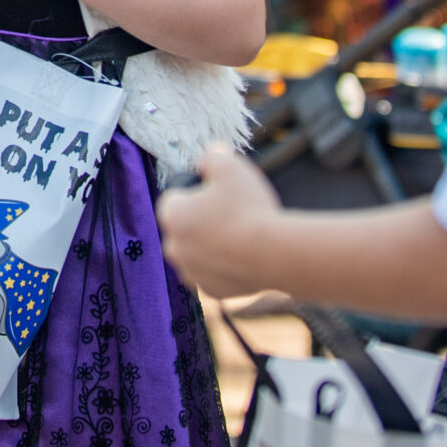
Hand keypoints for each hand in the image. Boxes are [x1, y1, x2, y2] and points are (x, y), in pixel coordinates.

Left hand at [156, 144, 288, 299]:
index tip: (220, 194)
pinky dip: (226, 266)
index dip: (198, 192)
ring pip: (199, 253)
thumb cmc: (249, 207)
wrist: (276, 253)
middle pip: (185, 227)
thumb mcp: (230, 164)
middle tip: (233, 214)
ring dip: (213, 245)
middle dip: (203, 220)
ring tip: (242, 235)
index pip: (176, 197)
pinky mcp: (212, 292)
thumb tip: (210, 156)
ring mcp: (192, 273)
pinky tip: (246, 256)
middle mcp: (173, 248)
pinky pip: (215, 274)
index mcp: (171, 215)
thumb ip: (212, 155)